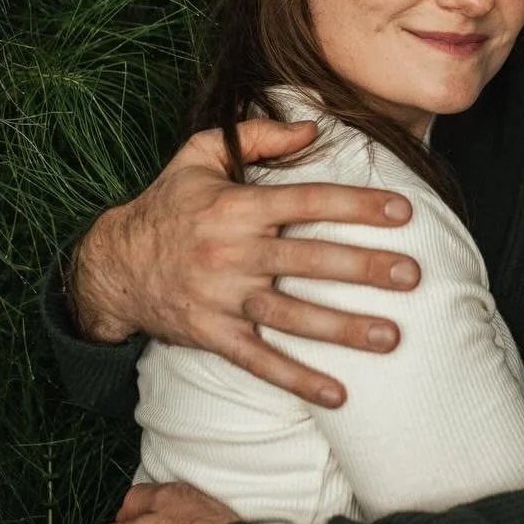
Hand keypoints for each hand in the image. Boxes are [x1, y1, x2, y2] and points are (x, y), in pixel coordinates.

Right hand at [68, 117, 420, 406]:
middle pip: (308, 261)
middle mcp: (232, 253)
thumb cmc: (168, 205)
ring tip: (391, 337)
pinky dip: (298, 380)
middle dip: (363, 269)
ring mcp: (222, 298)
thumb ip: (256, 136)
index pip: (307, 201)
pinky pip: (260, 362)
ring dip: (343, 330)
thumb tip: (313, 128)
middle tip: (412, 275)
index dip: (356, 206)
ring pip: (292, 316)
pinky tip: (338, 394)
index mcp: (236, 206)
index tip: (402, 212)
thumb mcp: (199, 155)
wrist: (111, 265)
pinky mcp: (213, 335)